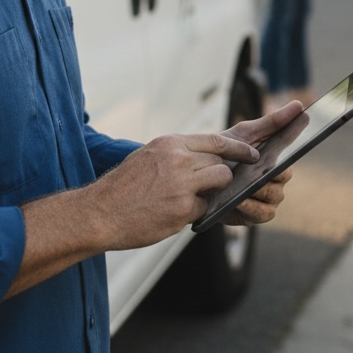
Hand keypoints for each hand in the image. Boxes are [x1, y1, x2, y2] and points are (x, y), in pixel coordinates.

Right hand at [87, 132, 259, 249]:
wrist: (100, 212)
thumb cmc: (123, 186)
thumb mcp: (148, 156)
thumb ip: (176, 154)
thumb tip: (202, 158)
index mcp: (170, 143)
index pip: (216, 140)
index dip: (238, 148)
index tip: (252, 154)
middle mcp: (179, 160)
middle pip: (221, 162)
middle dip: (221, 174)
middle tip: (212, 184)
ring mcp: (183, 184)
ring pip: (219, 182)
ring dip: (213, 192)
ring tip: (192, 198)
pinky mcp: (183, 209)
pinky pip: (204, 208)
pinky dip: (195, 212)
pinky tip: (174, 213)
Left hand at [218, 99, 303, 225]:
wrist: (198, 175)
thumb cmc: (225, 151)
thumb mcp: (245, 133)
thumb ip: (271, 121)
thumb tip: (299, 105)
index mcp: (274, 159)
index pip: (290, 153)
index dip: (295, 144)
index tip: (295, 138)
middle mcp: (274, 180)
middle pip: (283, 177)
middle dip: (271, 172)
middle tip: (259, 167)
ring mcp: (265, 198)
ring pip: (274, 195)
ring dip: (259, 189)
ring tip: (244, 185)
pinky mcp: (254, 215)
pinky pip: (263, 213)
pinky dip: (253, 207)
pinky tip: (240, 200)